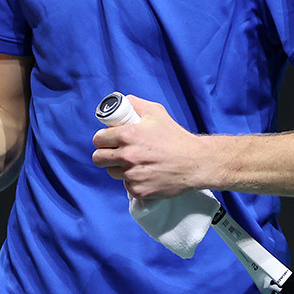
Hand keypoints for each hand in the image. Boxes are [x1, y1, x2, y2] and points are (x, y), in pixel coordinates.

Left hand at [91, 95, 206, 199]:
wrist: (195, 163)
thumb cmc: (176, 137)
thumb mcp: (156, 112)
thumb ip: (135, 104)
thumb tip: (121, 102)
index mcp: (128, 135)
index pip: (98, 139)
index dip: (102, 139)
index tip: (107, 140)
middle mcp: (128, 156)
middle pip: (98, 158)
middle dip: (104, 154)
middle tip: (114, 153)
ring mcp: (133, 175)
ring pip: (112, 172)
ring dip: (118, 168)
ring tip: (133, 163)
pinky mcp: (139, 190)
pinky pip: (126, 185)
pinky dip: (132, 181)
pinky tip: (144, 174)